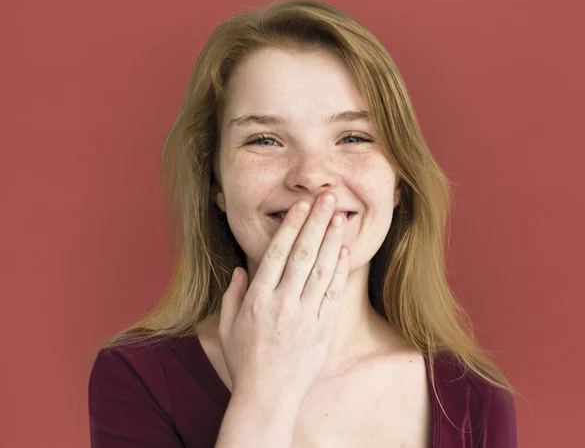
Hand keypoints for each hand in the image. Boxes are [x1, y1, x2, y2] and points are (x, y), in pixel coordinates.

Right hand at [218, 192, 350, 404]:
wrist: (267, 398)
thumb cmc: (245, 362)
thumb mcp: (227, 328)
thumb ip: (233, 295)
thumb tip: (240, 268)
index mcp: (258, 299)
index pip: (277, 253)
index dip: (291, 226)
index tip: (301, 205)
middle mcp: (282, 303)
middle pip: (302, 254)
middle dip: (316, 222)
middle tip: (328, 197)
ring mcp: (305, 316)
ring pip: (320, 270)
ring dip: (331, 240)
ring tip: (340, 216)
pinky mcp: (322, 330)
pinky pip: (333, 295)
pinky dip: (339, 271)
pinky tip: (345, 251)